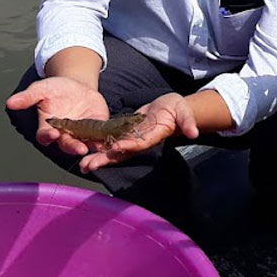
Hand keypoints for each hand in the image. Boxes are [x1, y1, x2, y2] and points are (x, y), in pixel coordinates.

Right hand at [5, 76, 108, 156]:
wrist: (76, 86)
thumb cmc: (55, 89)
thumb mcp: (41, 89)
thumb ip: (28, 97)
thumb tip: (10, 102)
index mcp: (48, 127)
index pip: (45, 136)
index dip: (48, 136)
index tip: (51, 134)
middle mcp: (64, 135)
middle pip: (67, 145)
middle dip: (72, 147)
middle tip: (79, 148)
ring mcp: (81, 135)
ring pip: (85, 145)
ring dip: (91, 148)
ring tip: (97, 148)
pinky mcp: (97, 130)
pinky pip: (101, 138)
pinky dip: (105, 141)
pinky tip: (110, 141)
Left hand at [79, 92, 198, 173]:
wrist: (172, 109)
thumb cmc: (178, 110)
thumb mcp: (184, 113)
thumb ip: (188, 123)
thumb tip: (193, 133)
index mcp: (153, 136)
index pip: (140, 143)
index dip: (129, 146)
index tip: (116, 148)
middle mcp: (140, 141)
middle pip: (122, 153)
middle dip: (106, 159)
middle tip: (88, 166)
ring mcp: (132, 139)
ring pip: (114, 151)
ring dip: (99, 157)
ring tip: (83, 166)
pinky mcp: (126, 133)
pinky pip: (111, 141)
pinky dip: (99, 147)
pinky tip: (85, 150)